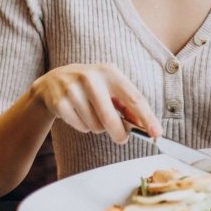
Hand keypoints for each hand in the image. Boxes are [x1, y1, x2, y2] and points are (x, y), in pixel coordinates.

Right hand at [30, 63, 161, 142]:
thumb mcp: (110, 87)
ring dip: (98, 127)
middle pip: (111, 118)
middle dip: (119, 133)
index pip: (134, 98)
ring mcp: (73, 89)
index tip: (157, 133)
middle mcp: (91, 78)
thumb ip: (127, 104)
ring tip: (92, 114)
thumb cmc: (91, 86)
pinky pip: (81, 127)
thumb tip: (143, 125)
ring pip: (96, 125)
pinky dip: (84, 126)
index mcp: (110, 72)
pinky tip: (79, 114)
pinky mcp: (60, 102)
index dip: (147, 118)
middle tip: (122, 138)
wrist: (54, 81)